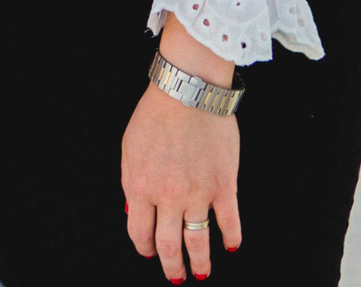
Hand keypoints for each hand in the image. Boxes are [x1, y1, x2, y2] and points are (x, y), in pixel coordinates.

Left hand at [122, 84, 239, 281]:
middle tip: (175, 276)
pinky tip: (229, 246)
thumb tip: (132, 212)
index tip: (149, 253)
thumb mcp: (129, 149)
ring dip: (199, 262)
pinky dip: (231, 238)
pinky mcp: (224, 186)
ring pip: (198, 241)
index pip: (140, 232)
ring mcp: (198, 194)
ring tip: (200, 272)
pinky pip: (229, 222)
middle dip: (171, 266)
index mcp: (140, 187)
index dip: (144, 247)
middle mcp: (168, 197)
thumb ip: (131, 183)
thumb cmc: (156, 114)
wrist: (188, 92)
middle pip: (168, 245)